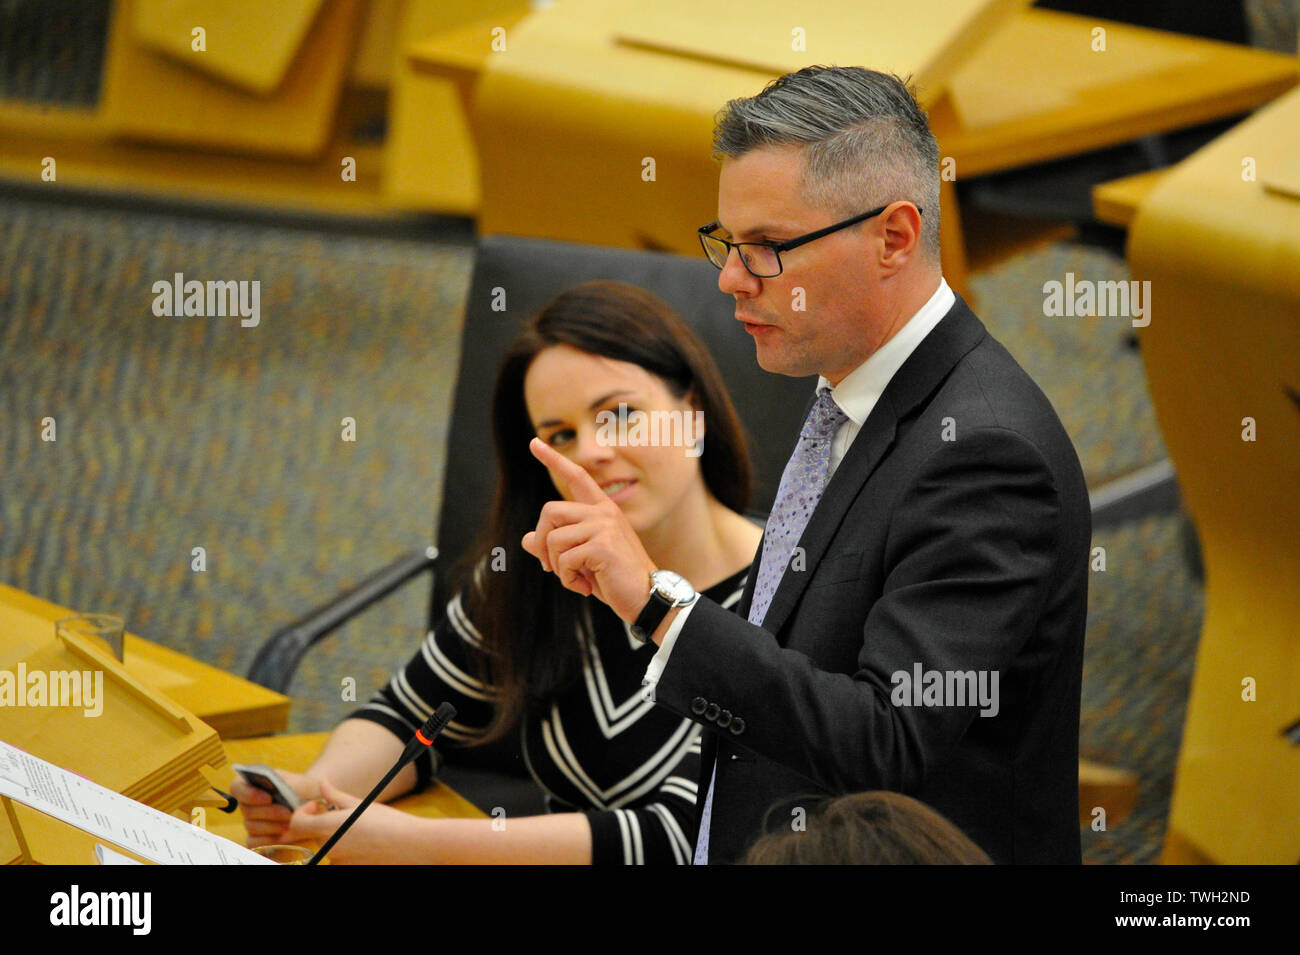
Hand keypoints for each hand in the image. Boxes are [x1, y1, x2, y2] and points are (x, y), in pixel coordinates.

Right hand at [231, 768, 319, 847]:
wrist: (312, 803)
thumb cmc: (303, 789)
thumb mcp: (300, 782)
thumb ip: (289, 783)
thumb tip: (280, 789)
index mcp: (253, 783)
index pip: (237, 787)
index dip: (249, 793)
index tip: (268, 798)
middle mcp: (248, 803)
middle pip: (247, 810)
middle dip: (269, 812)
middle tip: (288, 812)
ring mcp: (251, 821)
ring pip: (252, 826)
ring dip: (272, 826)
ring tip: (290, 823)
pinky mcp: (256, 837)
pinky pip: (254, 842)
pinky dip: (269, 840)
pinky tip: (283, 836)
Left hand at [287, 780, 419, 864]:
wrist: (412, 845)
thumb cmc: (388, 823)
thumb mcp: (360, 804)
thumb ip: (335, 796)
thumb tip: (322, 785)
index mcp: (330, 827)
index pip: (297, 823)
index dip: (303, 813)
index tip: (317, 807)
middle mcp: (330, 848)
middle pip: (315, 834)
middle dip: (325, 823)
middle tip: (347, 814)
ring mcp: (339, 862)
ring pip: (329, 847)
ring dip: (338, 837)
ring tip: (363, 830)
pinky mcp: (349, 870)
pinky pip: (341, 858)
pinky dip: (349, 850)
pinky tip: (367, 843)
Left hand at [522, 437, 656, 622]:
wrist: (646, 598)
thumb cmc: (615, 580)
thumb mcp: (582, 561)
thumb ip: (556, 547)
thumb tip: (526, 539)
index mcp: (603, 510)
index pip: (576, 477)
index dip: (553, 460)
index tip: (534, 443)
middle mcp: (604, 512)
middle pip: (550, 511)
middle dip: (542, 542)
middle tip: (551, 567)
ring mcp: (604, 526)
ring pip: (553, 538)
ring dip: (558, 566)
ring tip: (577, 579)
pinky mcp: (602, 544)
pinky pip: (565, 559)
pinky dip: (568, 579)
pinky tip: (585, 587)